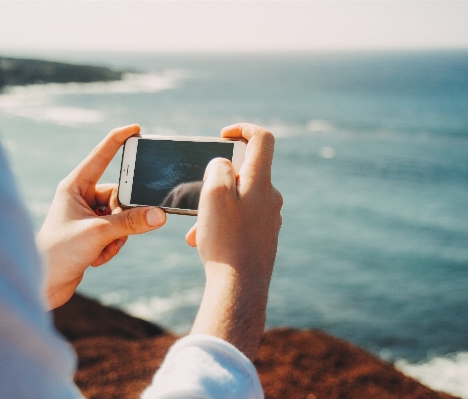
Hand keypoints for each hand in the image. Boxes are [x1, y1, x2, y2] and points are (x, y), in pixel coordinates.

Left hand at [37, 124, 165, 308]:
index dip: (119, 141)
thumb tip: (160, 215)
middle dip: (123, 217)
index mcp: (75, 186)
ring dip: (118, 236)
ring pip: (122, 217)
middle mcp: (81, 197)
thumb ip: (131, 223)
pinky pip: (117, 232)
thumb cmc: (59, 253)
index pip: (101, 156)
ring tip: (99, 249)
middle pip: (121, 195)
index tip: (137, 129)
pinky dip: (112, 246)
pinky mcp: (92, 233)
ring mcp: (88, 216)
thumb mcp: (99, 234)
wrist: (44, 285)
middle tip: (114, 231)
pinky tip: (95, 258)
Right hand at [186, 123, 282, 359]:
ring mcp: (269, 218)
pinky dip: (221, 225)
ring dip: (214, 208)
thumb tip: (225, 164)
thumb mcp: (214, 194)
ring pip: (238, 200)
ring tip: (197, 231)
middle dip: (217, 181)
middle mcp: (271, 197)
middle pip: (245, 172)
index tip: (222, 135)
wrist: (240, 288)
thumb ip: (220, 168)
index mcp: (261, 182)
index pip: (262, 139)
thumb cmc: (226, 240)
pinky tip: (204, 243)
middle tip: (199, 199)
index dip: (242, 129)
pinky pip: (240, 220)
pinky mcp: (264, 236)